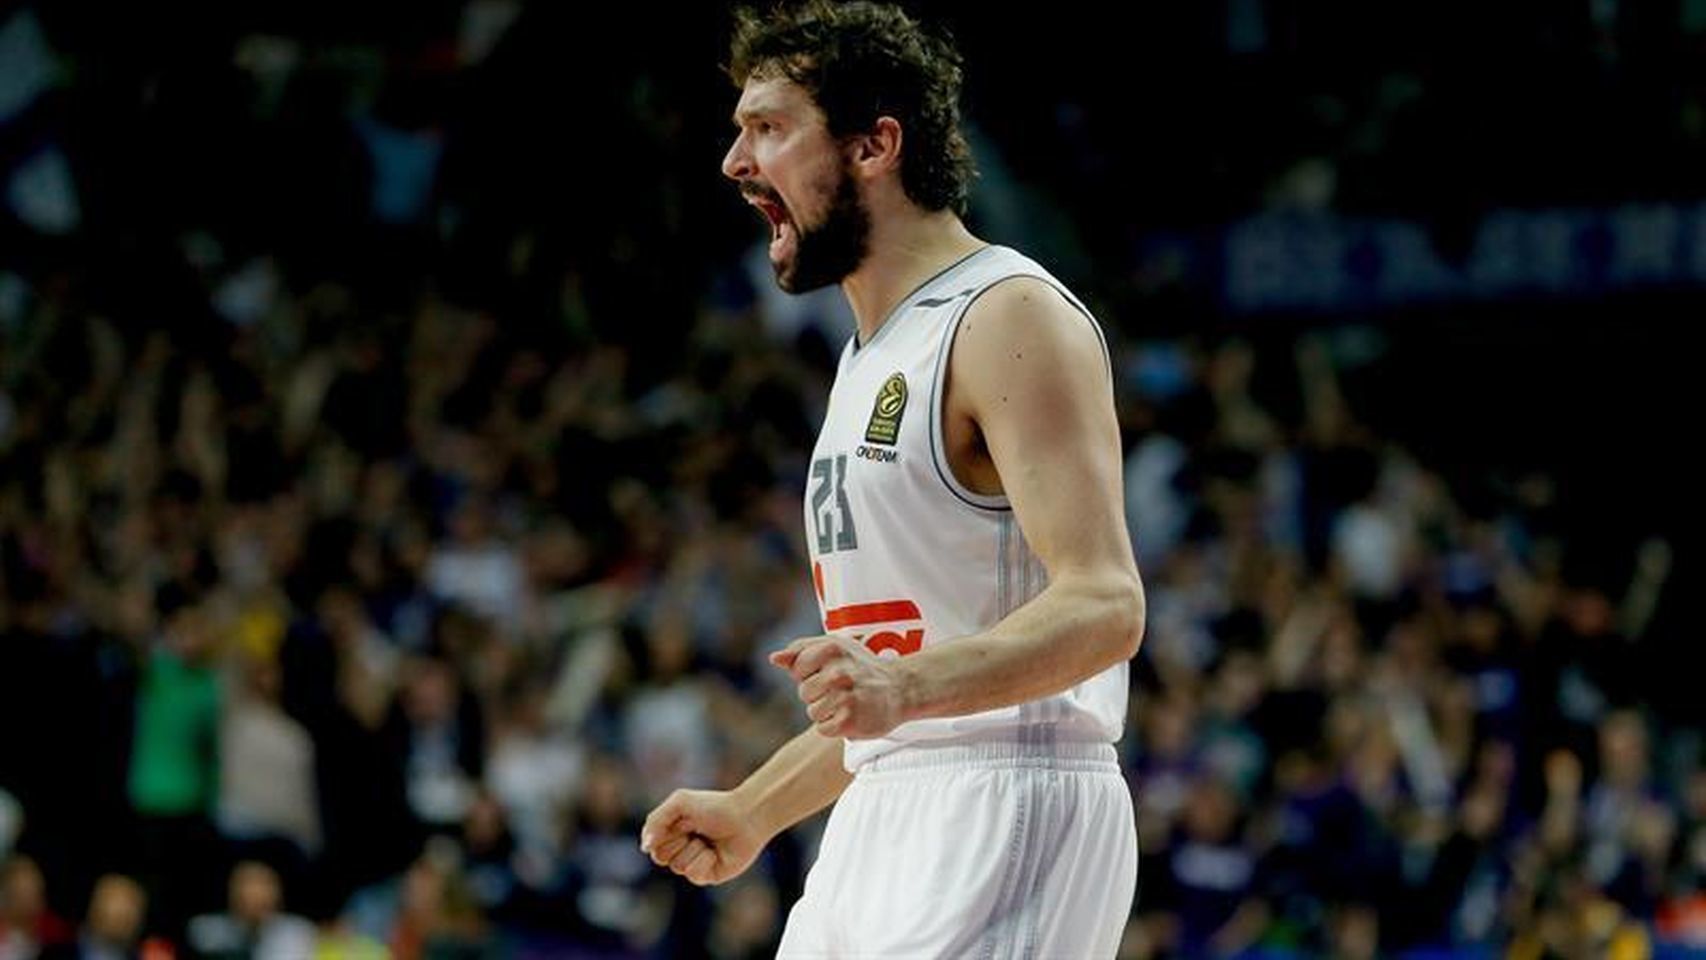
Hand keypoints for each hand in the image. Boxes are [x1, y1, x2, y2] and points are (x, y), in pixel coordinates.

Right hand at [639, 789, 765, 885]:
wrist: (746, 817)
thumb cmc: (714, 806)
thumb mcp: (680, 803)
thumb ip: (656, 820)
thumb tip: (645, 847)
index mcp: (672, 833)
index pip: (652, 845)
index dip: (662, 835)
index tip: (680, 822)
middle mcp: (681, 849)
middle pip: (661, 858)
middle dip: (678, 841)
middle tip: (696, 830)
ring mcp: (694, 863)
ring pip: (678, 866)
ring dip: (694, 849)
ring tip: (708, 841)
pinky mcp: (708, 875)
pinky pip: (694, 875)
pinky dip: (704, 861)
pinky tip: (715, 853)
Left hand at [770, 634, 910, 739]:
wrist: (901, 689)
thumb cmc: (861, 666)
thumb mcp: (835, 647)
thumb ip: (801, 650)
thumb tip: (773, 659)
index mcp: (831, 648)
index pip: (797, 668)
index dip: (810, 673)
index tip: (830, 671)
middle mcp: (838, 672)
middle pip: (804, 692)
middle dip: (818, 694)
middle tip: (843, 689)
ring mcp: (844, 698)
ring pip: (813, 712)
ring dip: (827, 711)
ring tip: (848, 702)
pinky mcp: (849, 721)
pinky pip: (823, 728)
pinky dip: (835, 726)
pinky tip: (852, 715)